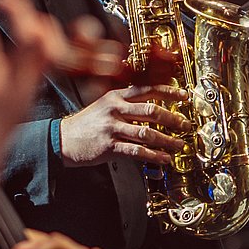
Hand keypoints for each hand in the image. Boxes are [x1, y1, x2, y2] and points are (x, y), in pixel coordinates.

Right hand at [58, 84, 191, 168]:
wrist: (62, 139)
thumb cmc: (86, 124)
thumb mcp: (104, 105)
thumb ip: (126, 104)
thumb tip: (154, 108)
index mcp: (116, 96)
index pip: (147, 89)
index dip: (169, 92)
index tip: (184, 96)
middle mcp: (115, 109)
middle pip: (152, 111)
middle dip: (173, 119)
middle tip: (185, 125)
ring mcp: (112, 128)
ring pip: (147, 133)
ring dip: (167, 140)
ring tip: (179, 145)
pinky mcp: (109, 146)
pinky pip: (137, 151)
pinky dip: (154, 156)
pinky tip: (164, 159)